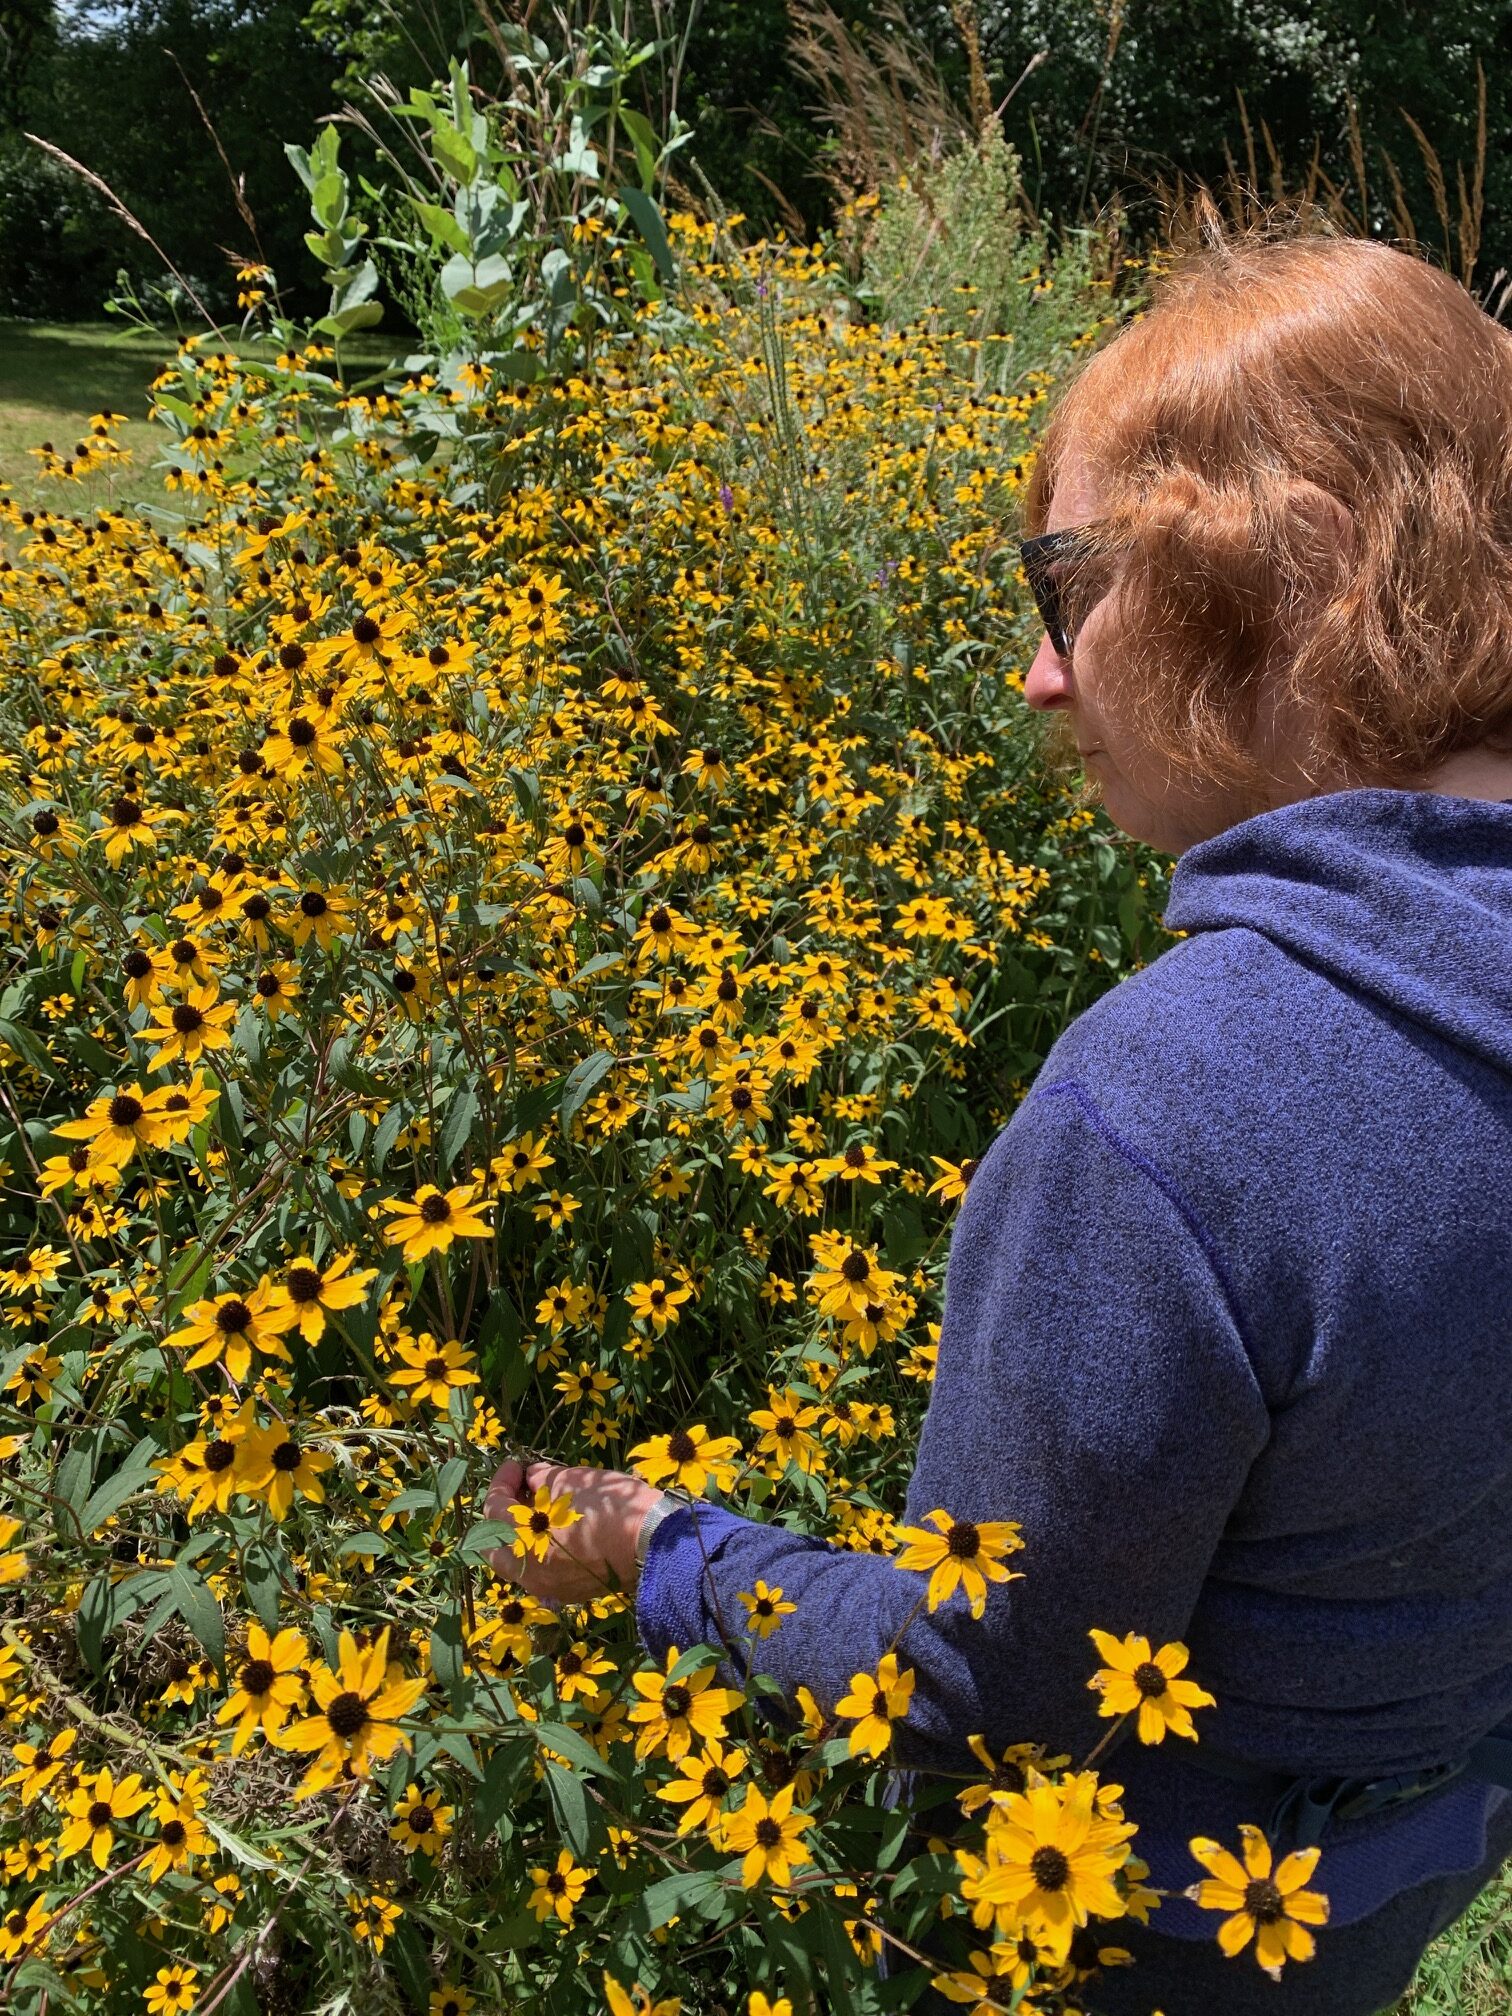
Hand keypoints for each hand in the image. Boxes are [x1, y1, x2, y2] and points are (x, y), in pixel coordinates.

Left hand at [482, 1458, 659, 1604]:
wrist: (651, 1542)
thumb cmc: (607, 1506)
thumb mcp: (571, 1480)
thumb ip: (541, 1479)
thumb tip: (531, 1477)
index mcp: (521, 1541)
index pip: (494, 1508)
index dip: (503, 1481)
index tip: (517, 1465)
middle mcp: (526, 1571)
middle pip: (496, 1542)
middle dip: (503, 1513)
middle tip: (520, 1489)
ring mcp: (547, 1586)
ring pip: (518, 1560)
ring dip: (520, 1532)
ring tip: (539, 1508)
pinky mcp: (568, 1592)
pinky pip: (542, 1570)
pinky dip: (540, 1549)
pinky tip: (556, 1530)